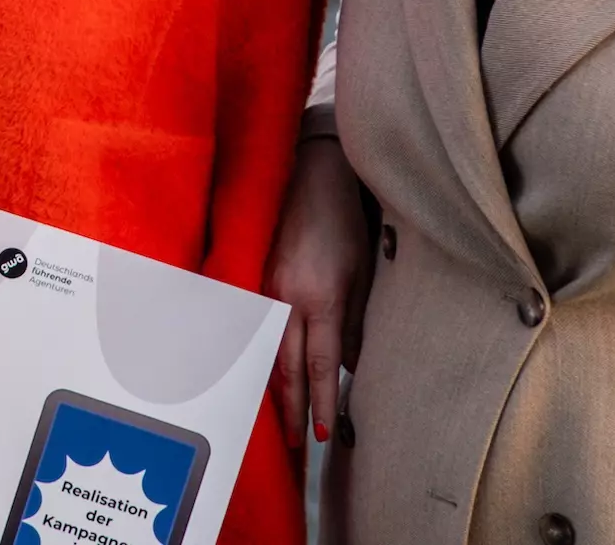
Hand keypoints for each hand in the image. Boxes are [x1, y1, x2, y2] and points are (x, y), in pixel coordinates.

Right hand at [265, 137, 371, 448]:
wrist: (311, 173)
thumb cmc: (344, 220)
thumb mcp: (363, 271)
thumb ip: (356, 321)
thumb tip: (352, 365)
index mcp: (321, 298)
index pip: (322, 365)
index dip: (320, 402)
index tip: (320, 433)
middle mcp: (287, 297)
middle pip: (286, 367)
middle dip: (291, 407)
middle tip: (293, 442)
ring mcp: (264, 286)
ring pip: (265, 350)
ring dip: (272, 388)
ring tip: (278, 419)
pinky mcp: (252, 276)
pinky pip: (254, 326)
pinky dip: (258, 355)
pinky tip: (261, 373)